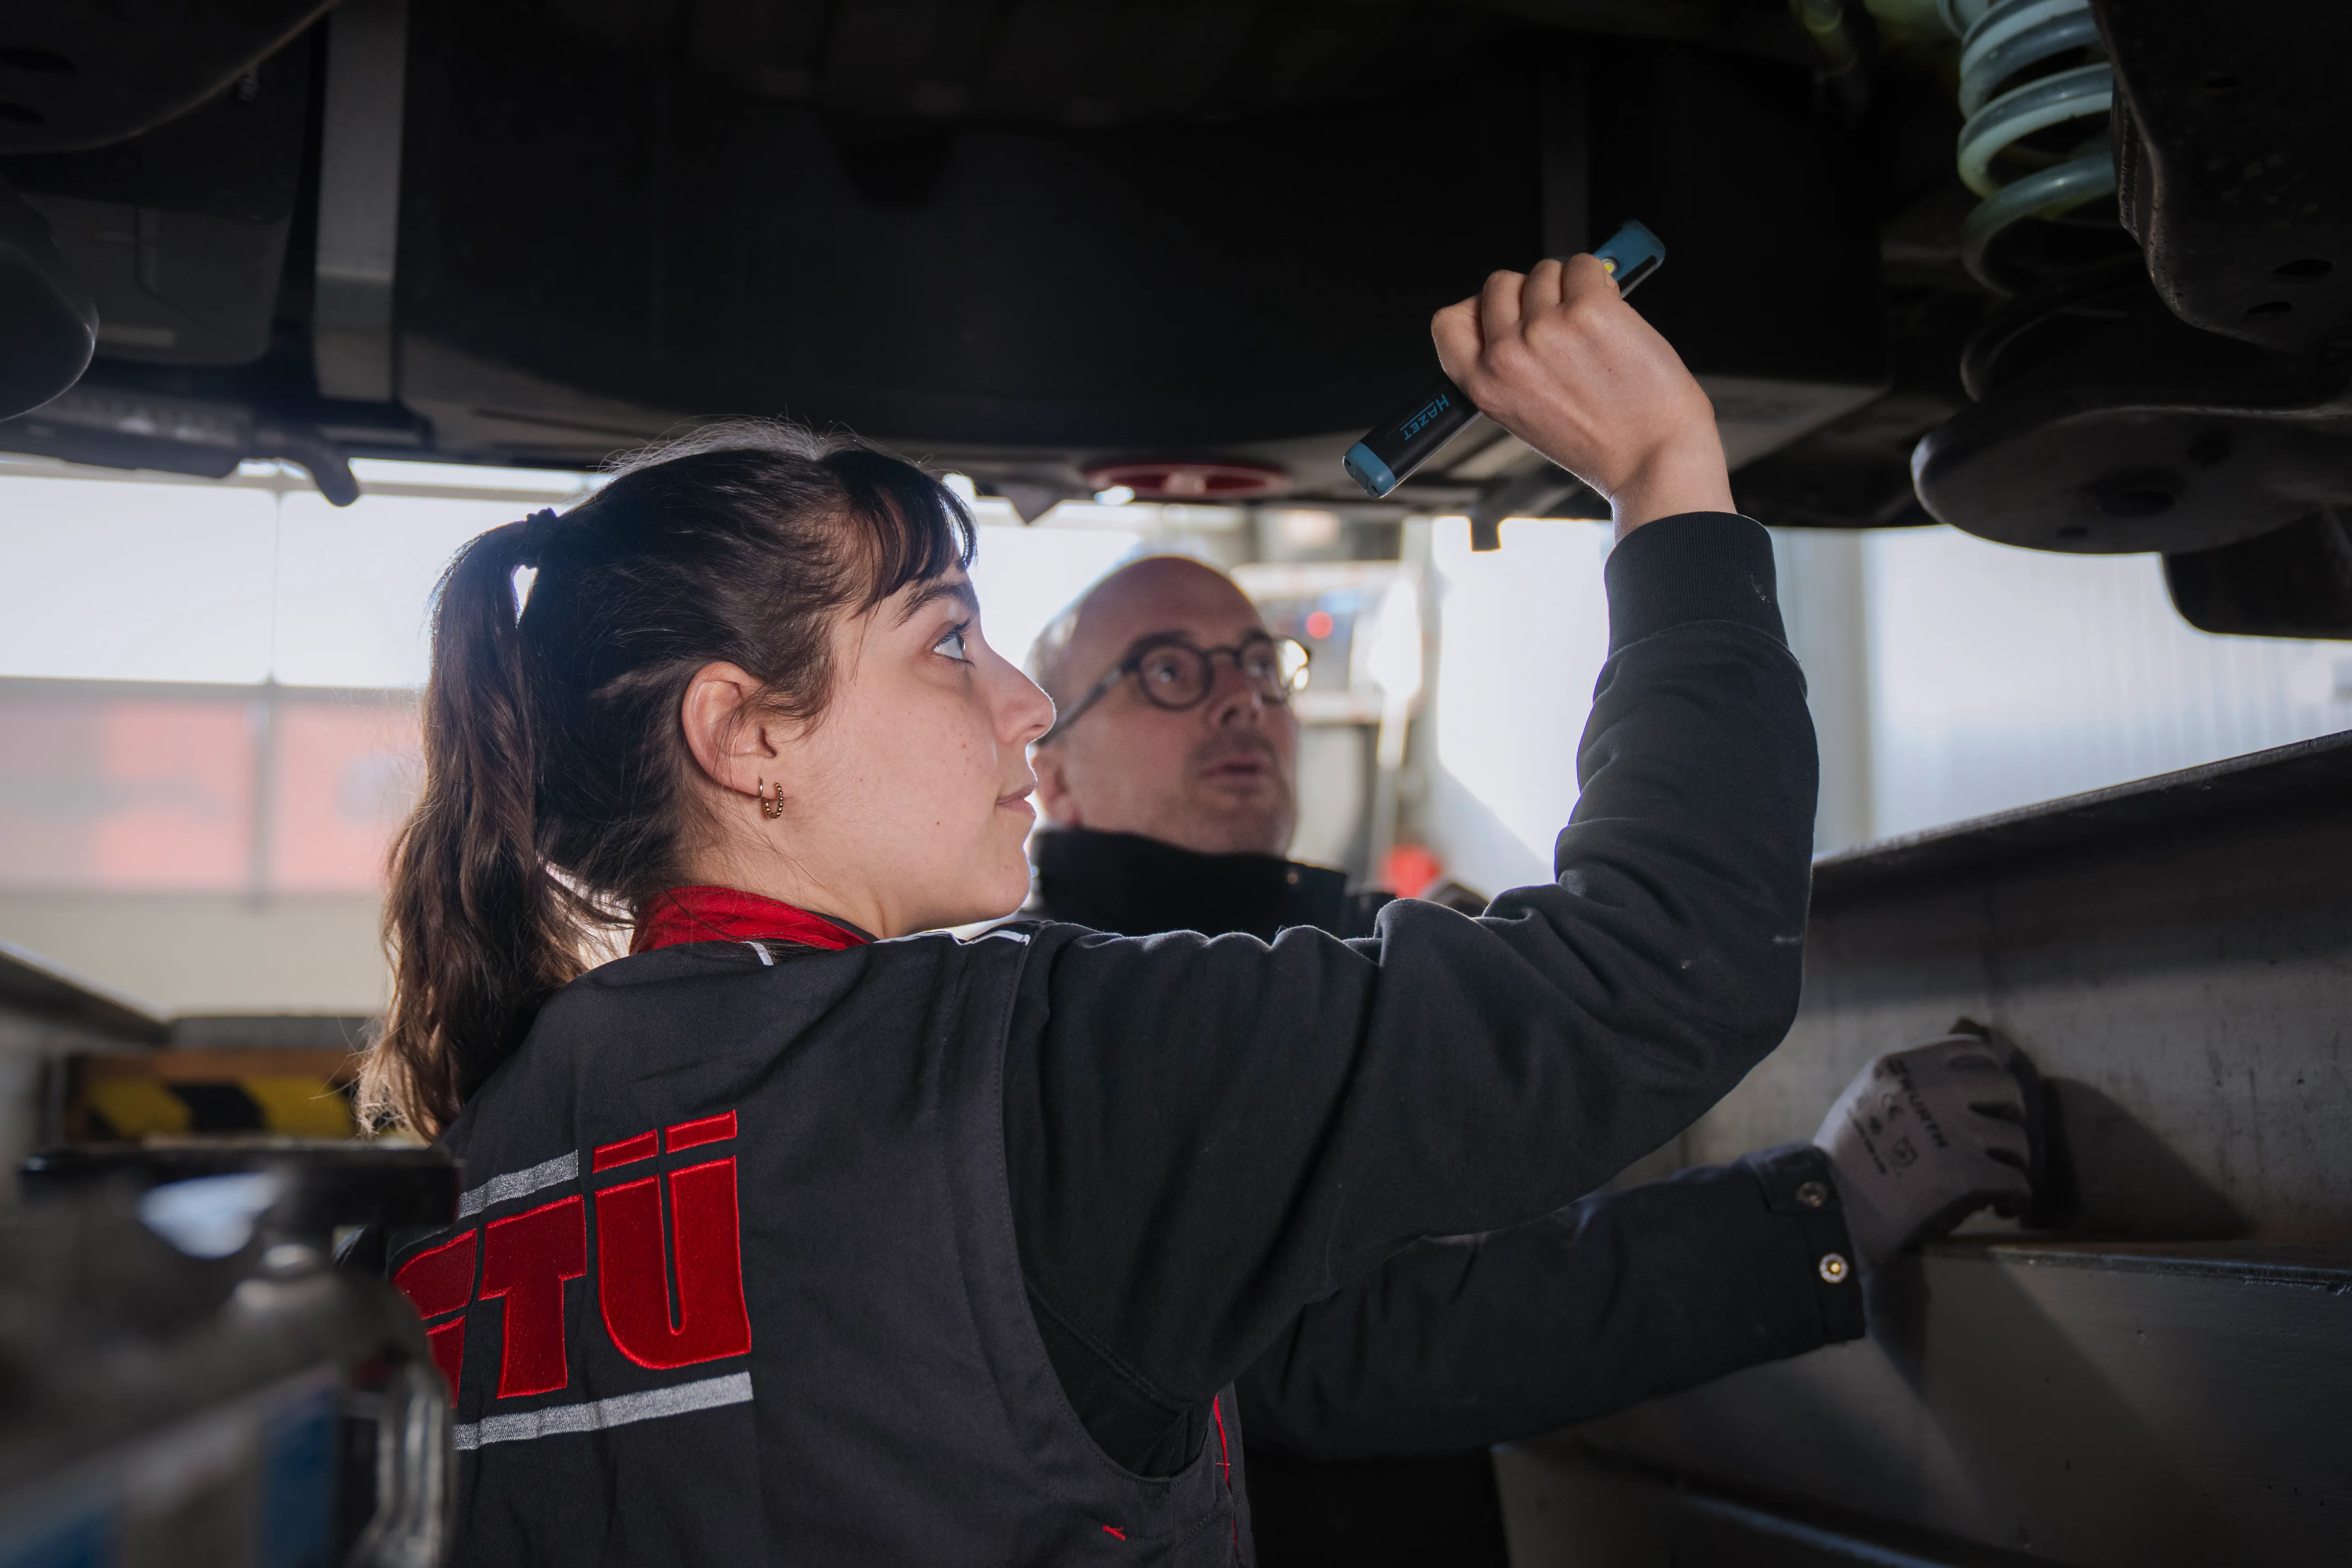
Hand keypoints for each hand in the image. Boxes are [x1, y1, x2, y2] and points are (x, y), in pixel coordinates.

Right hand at [1431, 255, 1731, 535]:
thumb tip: (1517, 313)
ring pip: (1545, 271)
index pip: (1449, 321)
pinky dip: (1601, 280)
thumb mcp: (1527, 416)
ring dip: (1569, 287)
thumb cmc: (1601, 443)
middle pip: (1499, 284)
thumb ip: (1508, 368)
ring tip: (1593, 328)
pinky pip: (1585, 265)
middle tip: (1561, 321)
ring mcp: (1547, 328)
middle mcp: (1508, 355)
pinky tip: (1613, 315)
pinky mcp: (1590, 309)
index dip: (1478, 309)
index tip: (1505, 312)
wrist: (1654, 459)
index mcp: (1485, 386)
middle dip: (1531, 293)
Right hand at [1814, 1034, 2039, 1268]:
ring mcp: (1951, 1130)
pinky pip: (2016, 1181)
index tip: (1990, 1098)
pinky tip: (2002, 1206)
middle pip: (2005, 1087)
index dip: (1990, 1073)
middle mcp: (1930, 1090)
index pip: (1970, 1049)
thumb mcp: (1862, 1102)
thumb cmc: (1839, 1164)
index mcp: (1900, 1067)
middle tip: (1999, 1141)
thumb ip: (1904, 1088)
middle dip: (2009, 1116)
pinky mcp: (1965, 1174)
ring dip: (2014, 1162)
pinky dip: (2016, 1196)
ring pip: (2016, 1138)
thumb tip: (1954, 1090)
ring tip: (2000, 1182)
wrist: (1827, 1210)